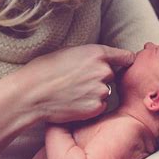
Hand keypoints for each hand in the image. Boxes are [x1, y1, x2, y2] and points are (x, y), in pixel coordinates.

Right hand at [14, 44, 134, 122]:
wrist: (32, 93)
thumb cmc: (45, 69)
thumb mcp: (70, 51)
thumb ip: (91, 56)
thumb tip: (104, 60)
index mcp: (97, 53)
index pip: (126, 56)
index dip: (125, 61)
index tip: (124, 64)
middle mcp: (104, 70)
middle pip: (112, 75)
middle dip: (100, 78)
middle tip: (79, 81)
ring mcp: (101, 90)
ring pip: (105, 91)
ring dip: (95, 93)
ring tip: (73, 92)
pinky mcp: (96, 107)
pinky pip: (100, 106)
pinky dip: (90, 106)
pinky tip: (74, 103)